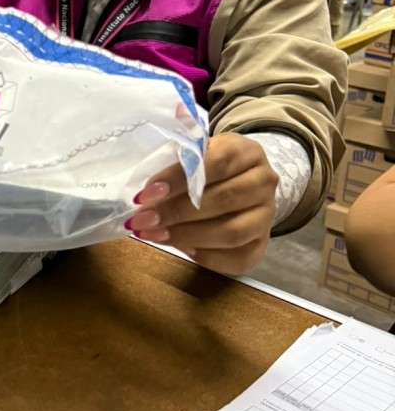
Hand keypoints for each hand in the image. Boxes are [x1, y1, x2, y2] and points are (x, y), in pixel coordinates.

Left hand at [127, 133, 277, 274]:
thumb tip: (147, 192)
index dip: (179, 178)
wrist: (244, 184)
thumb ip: (177, 164)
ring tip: (155, 235)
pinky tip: (183, 250)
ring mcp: (267, 215)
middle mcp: (264, 182)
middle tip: (144, 219)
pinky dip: (208, 257)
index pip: (216, 162)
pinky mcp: (262, 244)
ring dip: (188, 236)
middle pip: (224, 199)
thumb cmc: (210, 168)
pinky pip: (239, 258)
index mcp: (247, 152)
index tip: (147, 193)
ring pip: (232, 232)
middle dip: (176, 212)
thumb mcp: (197, 153)